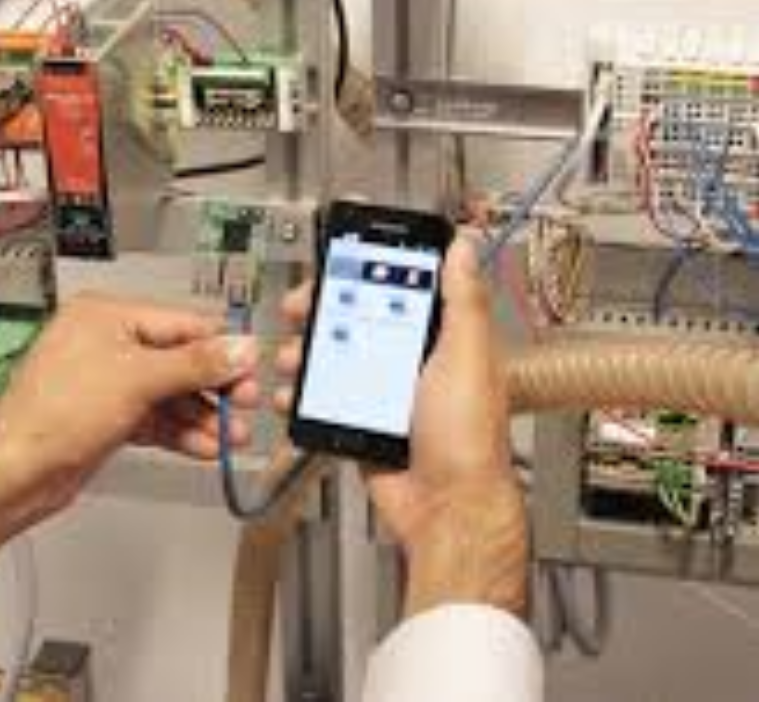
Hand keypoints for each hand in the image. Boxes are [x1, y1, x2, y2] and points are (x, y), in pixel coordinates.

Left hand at [0, 293, 258, 591]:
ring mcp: (105, 383)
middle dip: (214, 387)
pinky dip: (181, 432)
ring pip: (169, 394)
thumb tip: (237, 348)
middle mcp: (105, 344)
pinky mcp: (106, 418)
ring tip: (230, 435)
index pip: (181, 323)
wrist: (15, 470)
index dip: (219, 348)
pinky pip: (155, 419)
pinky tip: (203, 446)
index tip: (248, 370)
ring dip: (203, 415)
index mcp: (106, 316)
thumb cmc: (50, 414)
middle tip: (243, 407)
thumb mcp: (137, 379)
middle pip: (179, 360)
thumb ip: (195, 363)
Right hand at [276, 239, 528, 619]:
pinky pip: (323, 402)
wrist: (446, 511)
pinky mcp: (360, 425)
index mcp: (441, 341)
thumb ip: (463, 300)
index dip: (366, 272)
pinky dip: (300, 396)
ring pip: (334, 360)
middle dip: (321, 313)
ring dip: (304, 354)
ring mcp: (383, 395)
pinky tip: (289, 393)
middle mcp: (411, 364)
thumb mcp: (467, 357)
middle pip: (356, 322)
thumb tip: (464, 247)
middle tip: (299, 309)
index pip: (400, 290)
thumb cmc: (469, 441)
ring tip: (290, 356)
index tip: (337, 261)